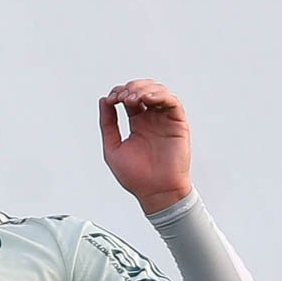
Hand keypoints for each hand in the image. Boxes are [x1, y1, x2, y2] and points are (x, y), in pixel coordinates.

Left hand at [99, 79, 191, 214]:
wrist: (155, 192)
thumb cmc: (135, 176)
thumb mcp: (112, 147)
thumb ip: (107, 123)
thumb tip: (103, 100)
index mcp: (137, 124)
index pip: (128, 98)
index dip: (119, 92)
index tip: (111, 99)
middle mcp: (152, 120)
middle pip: (143, 90)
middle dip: (131, 88)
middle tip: (122, 97)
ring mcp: (165, 121)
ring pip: (158, 91)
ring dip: (144, 89)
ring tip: (133, 98)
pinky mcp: (178, 124)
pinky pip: (172, 102)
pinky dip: (160, 95)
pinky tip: (147, 99)